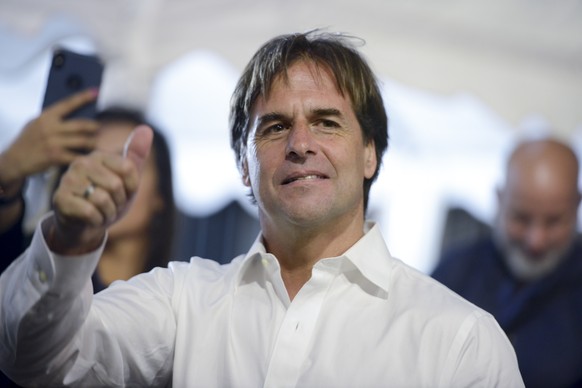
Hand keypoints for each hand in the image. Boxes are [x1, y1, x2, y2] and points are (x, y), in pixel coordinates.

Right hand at [0, 89, 99, 188]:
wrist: (14, 160)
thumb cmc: (28, 141)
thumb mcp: (36, 124)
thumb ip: (51, 118)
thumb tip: (71, 111)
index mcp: (46, 117)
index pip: (68, 104)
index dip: (83, 97)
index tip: (96, 92)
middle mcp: (50, 128)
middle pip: (81, 125)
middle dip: (94, 127)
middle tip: (99, 128)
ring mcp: (53, 143)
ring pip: (83, 141)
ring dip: (93, 143)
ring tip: (96, 143)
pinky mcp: (56, 157)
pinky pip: (77, 156)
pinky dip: (86, 157)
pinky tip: (90, 158)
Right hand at [47, 125, 153, 254]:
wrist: (86, 226)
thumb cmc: (109, 200)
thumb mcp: (128, 180)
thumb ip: (137, 155)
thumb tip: (146, 128)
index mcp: (99, 156)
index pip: (129, 168)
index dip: (132, 187)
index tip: (124, 192)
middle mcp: (81, 163)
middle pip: (116, 185)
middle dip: (119, 202)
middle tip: (110, 204)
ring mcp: (68, 180)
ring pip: (103, 199)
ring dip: (108, 213)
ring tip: (101, 211)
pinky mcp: (60, 199)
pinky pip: (90, 212)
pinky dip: (97, 220)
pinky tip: (91, 219)